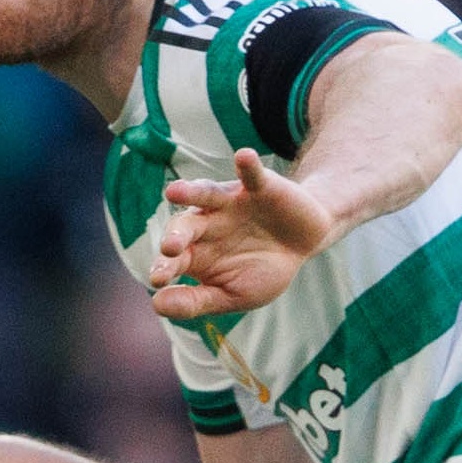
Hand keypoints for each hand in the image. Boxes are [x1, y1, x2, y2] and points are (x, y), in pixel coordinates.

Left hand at [148, 149, 336, 320]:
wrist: (303, 242)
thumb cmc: (263, 270)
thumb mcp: (233, 295)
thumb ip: (197, 301)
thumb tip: (158, 305)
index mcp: (197, 252)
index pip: (173, 260)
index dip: (164, 268)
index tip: (158, 280)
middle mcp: (207, 223)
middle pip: (184, 226)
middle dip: (176, 235)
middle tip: (171, 249)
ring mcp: (230, 202)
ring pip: (205, 193)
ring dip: (191, 192)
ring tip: (174, 192)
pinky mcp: (258, 186)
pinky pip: (250, 173)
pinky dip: (248, 165)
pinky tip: (243, 157)